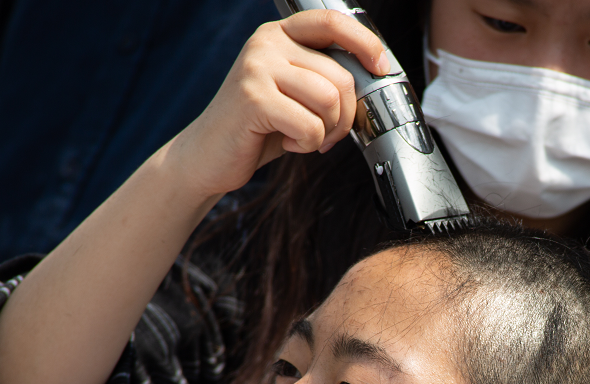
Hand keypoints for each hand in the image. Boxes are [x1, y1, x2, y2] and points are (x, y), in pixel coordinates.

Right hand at [161, 10, 388, 199]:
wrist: (208, 156)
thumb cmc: (257, 128)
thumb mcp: (293, 93)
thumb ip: (323, 78)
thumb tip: (372, 79)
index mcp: (279, 35)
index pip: (332, 22)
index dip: (365, 44)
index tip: (381, 67)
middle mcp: (267, 44)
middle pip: (341, 76)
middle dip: (346, 116)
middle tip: (327, 134)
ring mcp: (258, 68)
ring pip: (330, 101)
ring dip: (327, 132)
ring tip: (305, 138)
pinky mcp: (253, 98)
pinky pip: (310, 125)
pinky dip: (307, 145)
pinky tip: (287, 144)